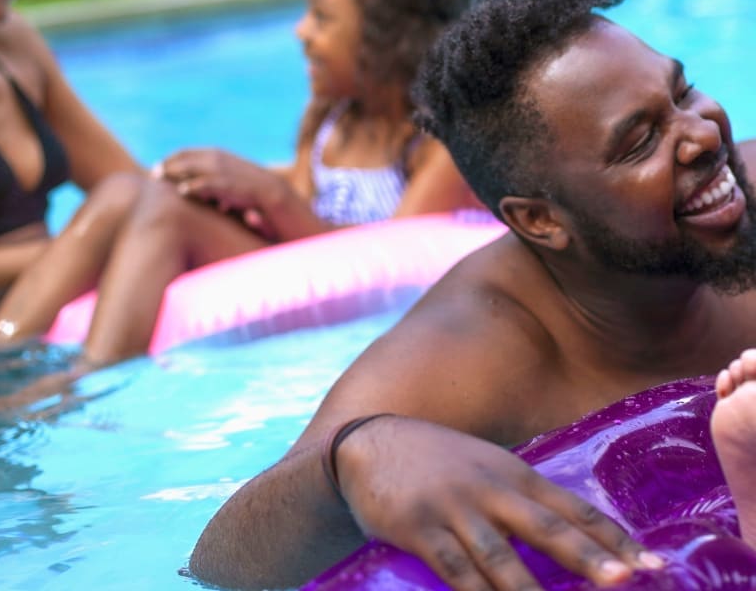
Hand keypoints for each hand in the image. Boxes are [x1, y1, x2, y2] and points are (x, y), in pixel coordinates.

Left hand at [155, 149, 280, 228]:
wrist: (269, 190)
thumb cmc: (245, 186)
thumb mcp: (226, 174)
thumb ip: (208, 175)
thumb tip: (188, 186)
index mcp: (214, 153)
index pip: (184, 152)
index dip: (169, 159)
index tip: (157, 166)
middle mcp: (214, 158)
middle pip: (182, 158)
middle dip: (166, 165)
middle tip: (153, 174)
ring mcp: (220, 170)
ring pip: (189, 168)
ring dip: (172, 173)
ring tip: (159, 180)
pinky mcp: (225, 184)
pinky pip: (204, 183)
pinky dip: (192, 186)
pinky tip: (182, 191)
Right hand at [336, 415, 662, 589]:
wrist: (367, 444)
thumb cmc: (434, 460)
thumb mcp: (483, 466)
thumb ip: (520, 498)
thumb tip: (573, 538)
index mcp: (510, 471)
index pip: (572, 507)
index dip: (613, 537)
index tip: (654, 564)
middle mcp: (487, 487)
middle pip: (547, 527)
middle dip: (590, 557)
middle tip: (628, 580)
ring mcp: (452, 508)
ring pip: (502, 558)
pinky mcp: (419, 528)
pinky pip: (455, 571)